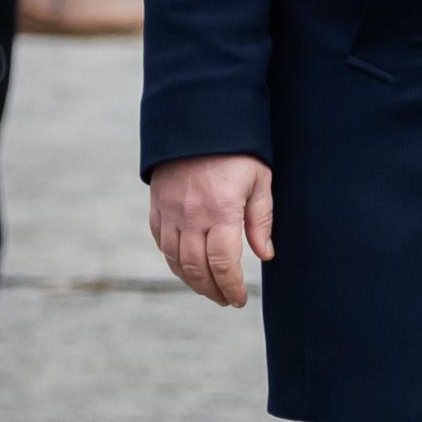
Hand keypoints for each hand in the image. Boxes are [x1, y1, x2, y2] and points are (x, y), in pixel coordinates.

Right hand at [148, 153, 273, 306]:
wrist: (198, 122)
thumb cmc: (237, 151)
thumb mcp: (259, 180)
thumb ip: (261, 220)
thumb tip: (265, 256)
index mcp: (220, 211)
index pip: (223, 263)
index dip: (231, 286)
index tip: (239, 300)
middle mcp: (191, 216)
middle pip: (197, 268)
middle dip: (213, 290)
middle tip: (226, 300)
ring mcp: (169, 213)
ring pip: (175, 260)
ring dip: (192, 281)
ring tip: (210, 290)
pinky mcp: (157, 208)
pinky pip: (162, 244)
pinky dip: (173, 262)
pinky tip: (187, 269)